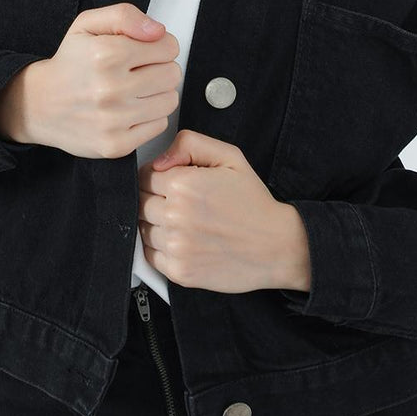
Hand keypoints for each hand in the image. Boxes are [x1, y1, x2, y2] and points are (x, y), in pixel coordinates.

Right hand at [0, 4, 181, 158]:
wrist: (40, 104)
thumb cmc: (69, 63)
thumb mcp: (88, 24)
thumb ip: (125, 16)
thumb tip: (158, 31)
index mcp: (106, 54)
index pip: (169, 47)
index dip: (160, 45)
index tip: (145, 50)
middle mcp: (110, 88)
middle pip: (172, 74)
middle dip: (160, 68)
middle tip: (139, 71)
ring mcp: (113, 120)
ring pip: (170, 100)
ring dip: (157, 93)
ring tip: (134, 90)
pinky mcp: (116, 144)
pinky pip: (159, 125)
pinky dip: (149, 117)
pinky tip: (129, 109)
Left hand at [138, 130, 310, 293]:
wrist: (277, 246)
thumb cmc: (253, 203)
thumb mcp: (229, 157)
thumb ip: (190, 144)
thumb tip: (159, 159)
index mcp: (184, 185)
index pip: (144, 177)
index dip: (157, 178)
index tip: (172, 184)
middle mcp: (176, 216)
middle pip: (139, 202)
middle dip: (155, 200)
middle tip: (182, 204)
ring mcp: (176, 246)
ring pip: (142, 229)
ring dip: (157, 225)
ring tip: (186, 223)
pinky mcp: (179, 271)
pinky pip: (149, 255)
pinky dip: (160, 248)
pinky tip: (184, 241)